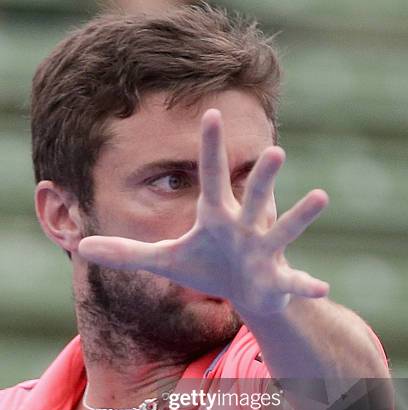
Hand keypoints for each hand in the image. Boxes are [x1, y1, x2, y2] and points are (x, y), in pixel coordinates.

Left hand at [78, 109, 329, 314]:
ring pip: (282, 229)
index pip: (211, 178)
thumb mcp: (164, 258)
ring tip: (319, 196)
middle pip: (253, 196)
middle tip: (274, 150)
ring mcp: (263, 251)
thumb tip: (81, 247)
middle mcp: (244, 227)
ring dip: (299, 216)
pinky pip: (293, 280)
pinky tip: (321, 287)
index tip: (211, 114)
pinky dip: (306, 284)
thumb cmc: (205, 265)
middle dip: (261, 176)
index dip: (210, 150)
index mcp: (216, 217)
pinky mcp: (276, 279)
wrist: (243, 291)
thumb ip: (126, 252)